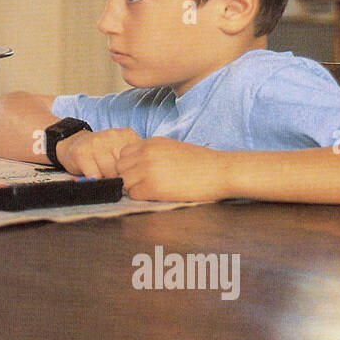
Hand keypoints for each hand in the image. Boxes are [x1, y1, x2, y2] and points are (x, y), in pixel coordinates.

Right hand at [57, 127, 140, 177]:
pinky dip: (94, 179)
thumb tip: (140, 179)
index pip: (138, 161)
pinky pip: (95, 176)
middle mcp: (112, 136)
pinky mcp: (82, 154)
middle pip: (124, 168)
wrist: (73, 142)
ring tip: (101, 171)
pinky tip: (92, 172)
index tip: (126, 172)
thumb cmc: (102, 151)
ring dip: (106, 178)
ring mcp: (96, 144)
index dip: (132, 172)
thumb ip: (134, 159)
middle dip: (119, 176)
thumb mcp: (122, 148)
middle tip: (111, 172)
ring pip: (110, 173)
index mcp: (127, 135)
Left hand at [114, 137, 229, 202]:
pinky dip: (141, 197)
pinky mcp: (152, 187)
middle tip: (144, 184)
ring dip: (134, 188)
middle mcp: (145, 153)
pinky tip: (156, 196)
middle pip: (120, 167)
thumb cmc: (201, 163)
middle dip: (128, 177)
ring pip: (124, 181)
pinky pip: (133, 194)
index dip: (129, 165)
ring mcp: (147, 170)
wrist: (220, 171)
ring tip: (151, 190)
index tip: (140, 173)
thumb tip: (139, 165)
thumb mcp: (173, 148)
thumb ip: (153, 153)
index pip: (123, 153)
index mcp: (151, 143)